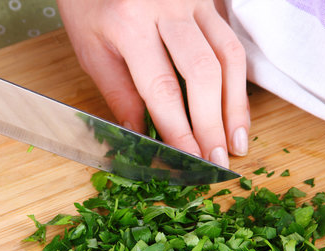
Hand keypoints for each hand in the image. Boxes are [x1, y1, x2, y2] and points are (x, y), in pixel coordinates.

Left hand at [57, 0, 249, 167]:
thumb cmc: (88, 3)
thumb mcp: (91, 49)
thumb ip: (118, 92)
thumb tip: (141, 134)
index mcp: (129, 21)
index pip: (162, 86)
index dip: (180, 128)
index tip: (190, 158)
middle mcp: (167, 7)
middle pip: (204, 73)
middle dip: (213, 124)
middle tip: (217, 161)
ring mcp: (193, 0)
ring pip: (228, 55)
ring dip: (235, 104)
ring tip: (236, 142)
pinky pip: (230, 41)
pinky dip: (236, 79)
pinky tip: (235, 107)